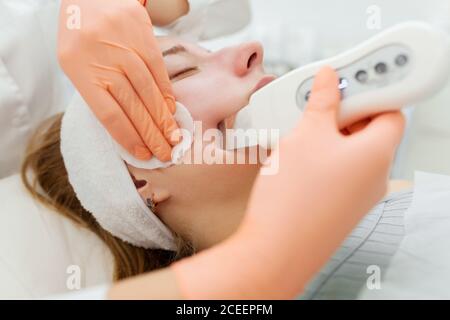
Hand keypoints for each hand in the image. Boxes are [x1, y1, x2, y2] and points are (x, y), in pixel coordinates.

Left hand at [58, 0, 178, 160]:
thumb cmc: (81, 36)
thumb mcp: (76, 63)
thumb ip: (98, 91)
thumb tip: (125, 125)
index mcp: (79, 70)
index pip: (108, 113)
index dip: (128, 136)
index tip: (143, 153)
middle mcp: (101, 58)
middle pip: (131, 105)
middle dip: (151, 134)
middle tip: (166, 153)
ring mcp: (123, 44)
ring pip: (147, 90)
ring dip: (163, 117)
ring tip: (173, 137)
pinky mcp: (140, 32)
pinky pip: (157, 68)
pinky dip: (166, 91)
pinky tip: (172, 109)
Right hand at [172, 67, 404, 298]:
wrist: (275, 250)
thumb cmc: (295, 197)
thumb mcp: (307, 134)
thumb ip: (322, 101)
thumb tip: (329, 80)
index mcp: (378, 153)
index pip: (391, 109)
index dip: (371, 91)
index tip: (348, 81)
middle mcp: (375, 176)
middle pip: (369, 129)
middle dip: (343, 111)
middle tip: (316, 103)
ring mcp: (358, 195)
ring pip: (350, 151)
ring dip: (329, 134)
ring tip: (300, 130)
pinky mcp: (339, 206)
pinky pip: (338, 172)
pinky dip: (323, 158)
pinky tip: (297, 157)